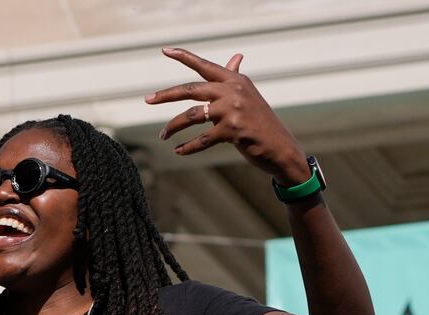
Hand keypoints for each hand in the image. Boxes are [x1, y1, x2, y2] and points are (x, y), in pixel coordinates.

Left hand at [145, 46, 309, 185]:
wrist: (281, 148)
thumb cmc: (261, 123)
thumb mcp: (249, 97)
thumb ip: (236, 78)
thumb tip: (235, 57)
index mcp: (235, 80)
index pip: (205, 65)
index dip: (184, 57)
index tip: (165, 50)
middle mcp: (233, 91)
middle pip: (191, 89)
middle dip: (166, 95)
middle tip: (147, 99)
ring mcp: (233, 111)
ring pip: (192, 115)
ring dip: (174, 127)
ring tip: (163, 136)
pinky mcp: (232, 131)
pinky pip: (202, 139)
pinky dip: (188, 147)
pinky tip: (178, 151)